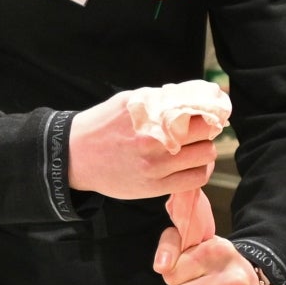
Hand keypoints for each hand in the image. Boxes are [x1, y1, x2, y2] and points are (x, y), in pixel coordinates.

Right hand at [69, 90, 217, 200]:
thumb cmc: (103, 125)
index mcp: (150, 115)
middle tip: (200, 131)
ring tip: (193, 148)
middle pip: (206, 134)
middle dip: (207, 131)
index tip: (209, 113)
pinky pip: (195, 179)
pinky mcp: (155, 187)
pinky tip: (190, 165)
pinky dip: (199, 171)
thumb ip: (161, 99)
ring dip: (204, 151)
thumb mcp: (129, 101)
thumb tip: (195, 97)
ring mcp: (156, 166)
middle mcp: (155, 141)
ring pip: (205, 157)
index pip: (198, 111)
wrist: (76, 155)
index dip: (208, 111)